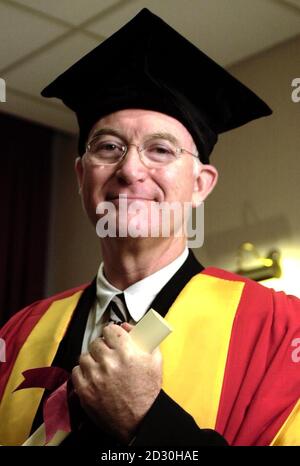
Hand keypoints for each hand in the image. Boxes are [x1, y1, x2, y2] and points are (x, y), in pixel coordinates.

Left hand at [71, 323, 161, 442]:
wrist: (140, 420)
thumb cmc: (147, 392)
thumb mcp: (155, 359)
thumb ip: (144, 337)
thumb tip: (127, 326)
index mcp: (126, 352)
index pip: (110, 329)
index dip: (111, 333)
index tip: (112, 338)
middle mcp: (109, 362)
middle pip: (96, 342)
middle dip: (102, 347)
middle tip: (108, 356)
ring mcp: (95, 377)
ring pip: (84, 356)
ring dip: (92, 360)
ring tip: (100, 368)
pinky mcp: (85, 391)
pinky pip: (76, 371)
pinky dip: (83, 373)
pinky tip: (93, 377)